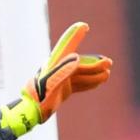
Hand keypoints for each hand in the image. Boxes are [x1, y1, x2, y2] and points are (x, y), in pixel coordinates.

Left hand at [0, 21, 111, 137]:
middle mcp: (58, 70)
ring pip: (81, 75)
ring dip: (95, 74)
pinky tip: (99, 82)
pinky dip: (89, 83)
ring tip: (107, 74)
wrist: (31, 113)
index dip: (74, 36)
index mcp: (54, 64)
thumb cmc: (39, 97)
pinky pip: (79, 84)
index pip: (66, 47)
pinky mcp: (63, 90)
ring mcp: (61, 80)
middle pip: (79, 64)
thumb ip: (63, 71)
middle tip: (108, 63)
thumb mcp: (50, 84)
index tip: (83, 26)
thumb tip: (77, 58)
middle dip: (94, 64)